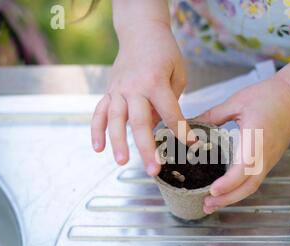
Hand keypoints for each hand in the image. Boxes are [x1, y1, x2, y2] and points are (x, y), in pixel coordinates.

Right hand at [91, 21, 191, 174]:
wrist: (141, 32)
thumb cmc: (164, 53)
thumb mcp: (178, 74)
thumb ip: (171, 102)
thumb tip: (164, 127)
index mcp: (155, 82)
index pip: (171, 114)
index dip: (182, 132)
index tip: (192, 146)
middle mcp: (134, 88)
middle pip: (140, 123)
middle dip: (147, 148)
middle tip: (153, 169)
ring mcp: (118, 90)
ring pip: (115, 120)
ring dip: (118, 142)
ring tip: (122, 162)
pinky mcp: (109, 91)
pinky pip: (99, 112)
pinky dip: (96, 130)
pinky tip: (98, 148)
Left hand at [195, 77, 289, 213]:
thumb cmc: (268, 95)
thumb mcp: (237, 101)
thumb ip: (213, 115)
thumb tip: (189, 124)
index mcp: (256, 138)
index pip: (244, 168)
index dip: (229, 183)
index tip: (213, 191)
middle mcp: (265, 154)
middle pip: (249, 186)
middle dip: (227, 199)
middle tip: (206, 205)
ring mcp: (269, 159)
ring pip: (252, 186)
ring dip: (233, 197)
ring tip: (212, 203)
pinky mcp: (270, 159)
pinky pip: (255, 179)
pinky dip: (240, 189)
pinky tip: (227, 191)